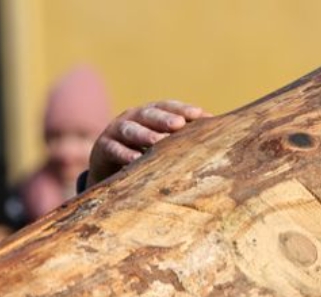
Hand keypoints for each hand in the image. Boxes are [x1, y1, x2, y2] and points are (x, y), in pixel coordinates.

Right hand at [87, 100, 211, 186]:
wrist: (106, 166)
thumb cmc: (143, 151)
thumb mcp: (161, 143)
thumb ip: (182, 137)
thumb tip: (218, 131)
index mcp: (150, 113)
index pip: (168, 107)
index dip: (183, 109)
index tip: (201, 115)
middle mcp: (132, 117)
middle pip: (149, 114)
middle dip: (165, 119)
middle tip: (179, 125)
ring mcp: (115, 131)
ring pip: (130, 129)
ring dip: (145, 135)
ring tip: (158, 141)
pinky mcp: (102, 148)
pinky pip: (113, 149)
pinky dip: (124, 154)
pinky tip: (135, 160)